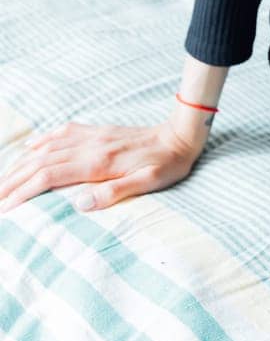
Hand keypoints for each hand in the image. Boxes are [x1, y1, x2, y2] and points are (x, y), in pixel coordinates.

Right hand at [0, 120, 202, 216]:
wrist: (180, 135)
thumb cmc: (166, 165)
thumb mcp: (148, 184)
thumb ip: (115, 194)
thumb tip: (79, 204)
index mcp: (98, 163)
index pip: (49, 177)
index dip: (23, 192)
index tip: (5, 208)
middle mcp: (89, 146)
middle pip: (39, 163)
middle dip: (12, 181)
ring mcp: (91, 136)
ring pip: (45, 148)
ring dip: (20, 164)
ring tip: (3, 180)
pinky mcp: (96, 132)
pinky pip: (61, 133)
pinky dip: (41, 141)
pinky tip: (30, 148)